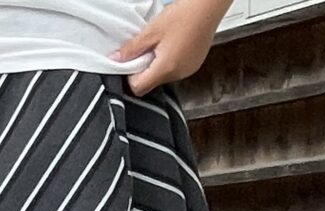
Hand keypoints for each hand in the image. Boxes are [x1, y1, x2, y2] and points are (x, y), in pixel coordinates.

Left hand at [113, 0, 228, 94]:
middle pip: (151, 83)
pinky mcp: (194, 64)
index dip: (130, 77)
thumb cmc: (184, 15)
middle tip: (145, 49)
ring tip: (160, 44)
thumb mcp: (151, 31)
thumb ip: (131, 49)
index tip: (129, 63)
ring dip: (156, 65)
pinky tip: (171, 44)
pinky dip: (168, 61)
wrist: (209, 5)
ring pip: (162, 76)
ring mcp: (189, 70)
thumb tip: (115, 59)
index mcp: (167, 69)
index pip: (139, 88)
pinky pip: (175, 69)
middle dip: (143, 69)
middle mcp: (179, 74)